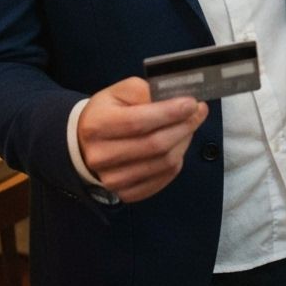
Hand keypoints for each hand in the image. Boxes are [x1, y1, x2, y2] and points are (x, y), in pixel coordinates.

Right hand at [77, 77, 207, 202]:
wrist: (85, 144)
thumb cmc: (108, 112)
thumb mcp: (120, 91)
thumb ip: (145, 91)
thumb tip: (176, 99)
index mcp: (97, 125)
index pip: (138, 122)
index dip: (169, 113)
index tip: (192, 103)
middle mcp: (102, 157)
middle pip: (155, 145)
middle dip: (184, 126)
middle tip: (199, 111)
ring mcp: (113, 180)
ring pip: (163, 163)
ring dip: (184, 142)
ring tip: (190, 125)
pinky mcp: (126, 194)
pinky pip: (163, 178)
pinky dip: (177, 160)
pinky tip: (178, 144)